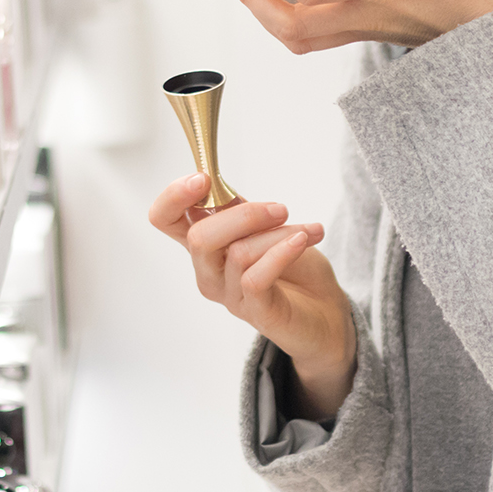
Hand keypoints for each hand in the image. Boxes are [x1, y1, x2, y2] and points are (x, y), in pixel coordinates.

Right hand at [149, 173, 357, 418]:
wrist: (327, 310)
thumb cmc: (295, 267)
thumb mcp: (267, 228)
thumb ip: (240, 210)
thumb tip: (216, 182)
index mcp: (207, 245)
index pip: (165, 220)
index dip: (174, 197)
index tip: (204, 178)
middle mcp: (210, 272)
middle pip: (199, 238)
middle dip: (242, 215)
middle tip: (279, 210)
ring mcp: (231, 295)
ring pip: (237, 253)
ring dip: (278, 234)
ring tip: (307, 231)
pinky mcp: (258, 313)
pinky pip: (257, 279)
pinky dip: (282, 252)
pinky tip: (304, 240)